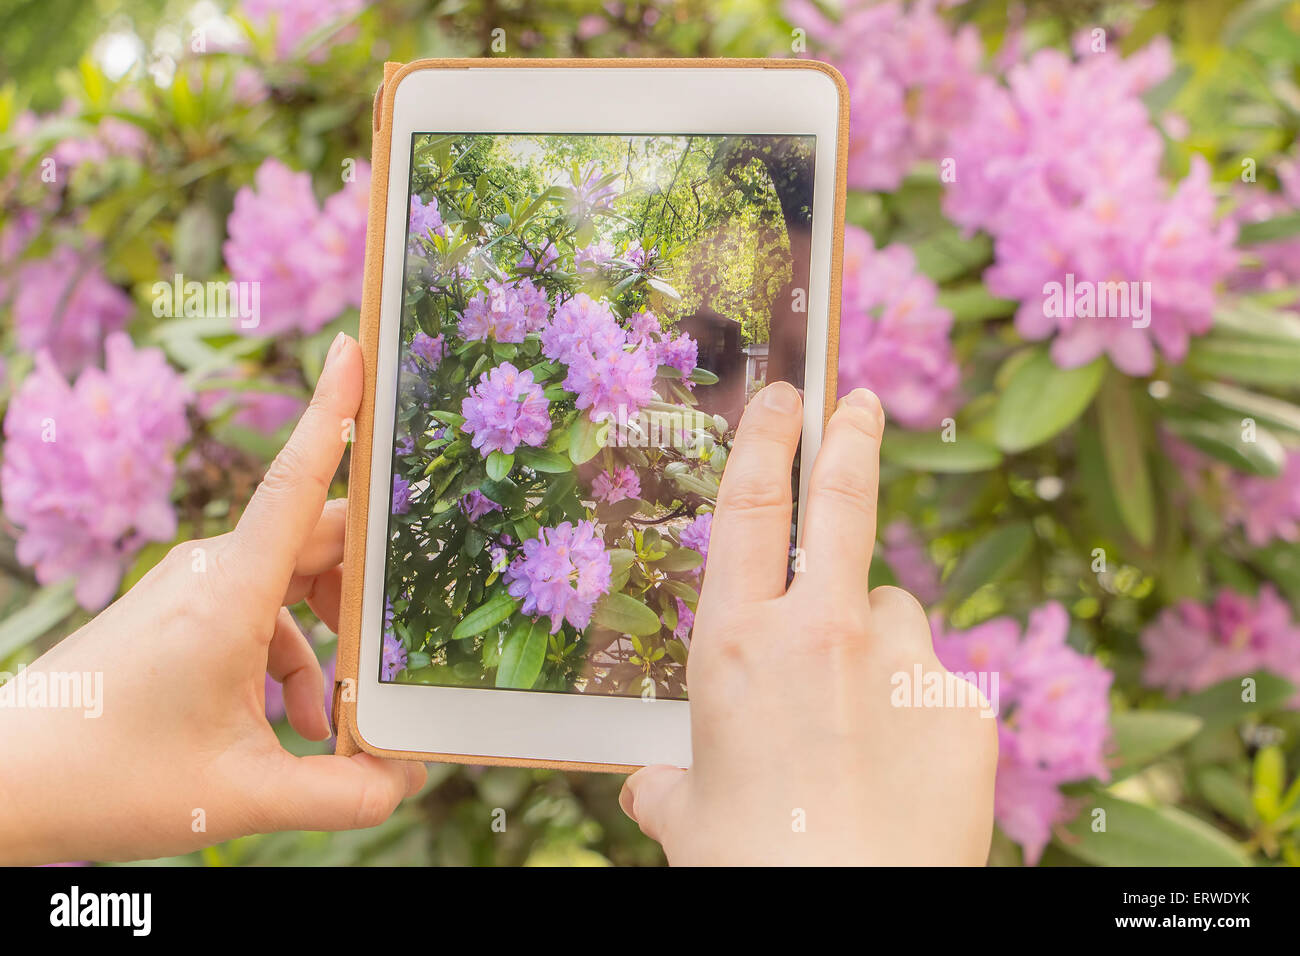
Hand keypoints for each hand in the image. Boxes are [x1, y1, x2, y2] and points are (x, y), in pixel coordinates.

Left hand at [0, 333, 424, 864]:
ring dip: (328, 640)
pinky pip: (260, 613)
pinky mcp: (180, 612)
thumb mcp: (239, 795)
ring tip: (331, 720)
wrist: (7, 781)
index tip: (354, 347)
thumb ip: (339, 792)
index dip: (331, 413)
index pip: (294, 484)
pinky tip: (290, 723)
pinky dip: (289, 658)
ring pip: (293, 583)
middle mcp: (212, 573)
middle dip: (369, 586)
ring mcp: (193, 589)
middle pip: (317, 542)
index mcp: (229, 595)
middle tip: (412, 630)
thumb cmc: (109, 776)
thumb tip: (405, 781)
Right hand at [619, 383, 996, 864]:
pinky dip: (914, 704)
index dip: (765, 439)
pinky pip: (933, 680)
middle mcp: (819, 632)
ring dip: (872, 641)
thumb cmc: (752, 865)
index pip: (747, 508)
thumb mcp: (686, 818)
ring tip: (858, 721)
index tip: (783, 397)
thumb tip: (647, 788)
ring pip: (888, 612)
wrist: (852, 912)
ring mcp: (901, 661)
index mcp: (737, 646)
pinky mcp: (963, 702)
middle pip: (840, 501)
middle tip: (861, 402)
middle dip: (849, 437)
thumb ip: (667, 785)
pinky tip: (900, 764)